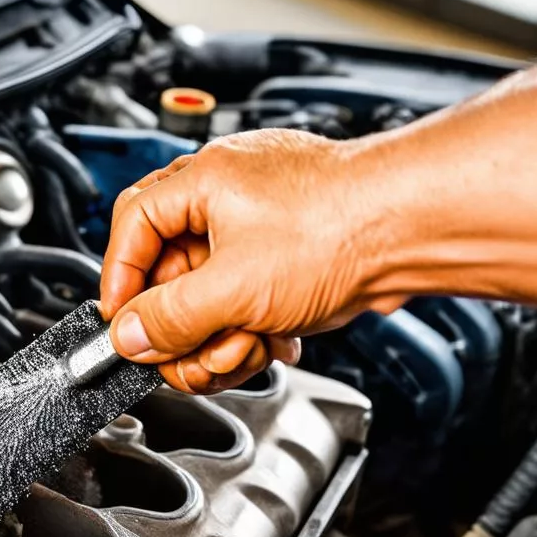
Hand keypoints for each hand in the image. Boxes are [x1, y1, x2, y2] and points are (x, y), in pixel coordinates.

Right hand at [100, 130, 407, 393]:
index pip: (131, 227)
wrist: (416, 230)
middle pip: (168, 273)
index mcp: (202, 182)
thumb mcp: (234, 287)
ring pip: (207, 297)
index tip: (124, 324)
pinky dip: (251, 330)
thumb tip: (128, 335)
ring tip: (245, 347)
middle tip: (189, 354)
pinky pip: (242, 302)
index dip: (120, 281)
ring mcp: (258, 230)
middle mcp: (226, 199)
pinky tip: (273, 339)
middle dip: (182, 326)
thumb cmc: (341, 226)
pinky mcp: (285, 259)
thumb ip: (170, 317)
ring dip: (219, 336)